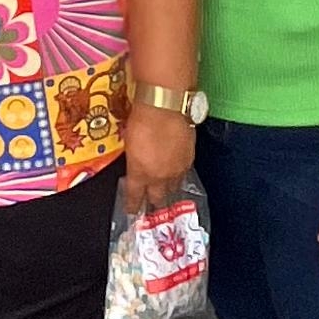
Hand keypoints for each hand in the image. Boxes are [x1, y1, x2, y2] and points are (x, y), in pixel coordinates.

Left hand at [120, 102, 194, 216]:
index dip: (133, 205)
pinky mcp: (190, 158)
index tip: (132, 211)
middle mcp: (159, 176)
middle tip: (152, 205)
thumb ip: (133, 159)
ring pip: (174, 187)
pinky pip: (184, 173)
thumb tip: (136, 163)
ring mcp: (177, 168)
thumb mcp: (129, 142)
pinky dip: (179, 174)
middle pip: (158, 197)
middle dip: (154, 201)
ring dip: (168, 189)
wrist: (165, 106)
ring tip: (166, 191)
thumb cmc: (141, 120)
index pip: (135, 195)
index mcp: (140, 173)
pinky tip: (177, 172)